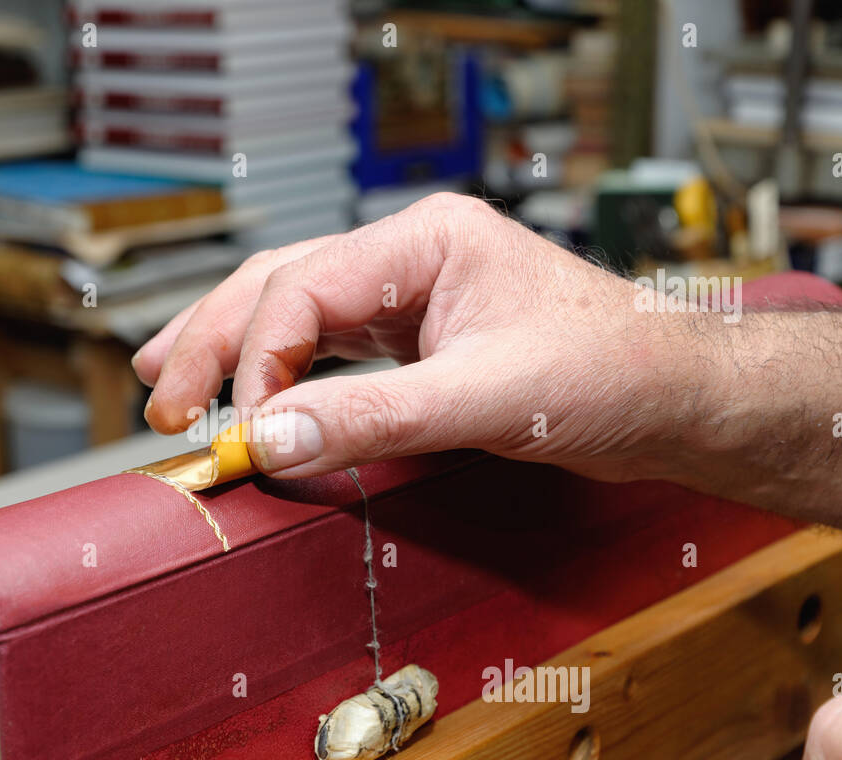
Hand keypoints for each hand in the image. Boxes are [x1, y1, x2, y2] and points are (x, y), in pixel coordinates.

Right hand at [133, 194, 841, 540]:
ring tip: (167, 381)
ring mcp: (411, 298)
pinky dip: (280, 374)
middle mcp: (410, 259)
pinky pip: (327, 350)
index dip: (258, 361)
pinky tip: (250, 394)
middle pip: (278, 286)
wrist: (678, 400)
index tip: (241, 428)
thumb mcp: (487, 398)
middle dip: (213, 341)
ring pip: (293, 312)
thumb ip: (373, 418)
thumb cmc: (614, 372)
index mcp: (426, 239)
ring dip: (230, 349)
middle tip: (163, 400)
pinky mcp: (418, 342)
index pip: (302, 289)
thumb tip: (271, 438)